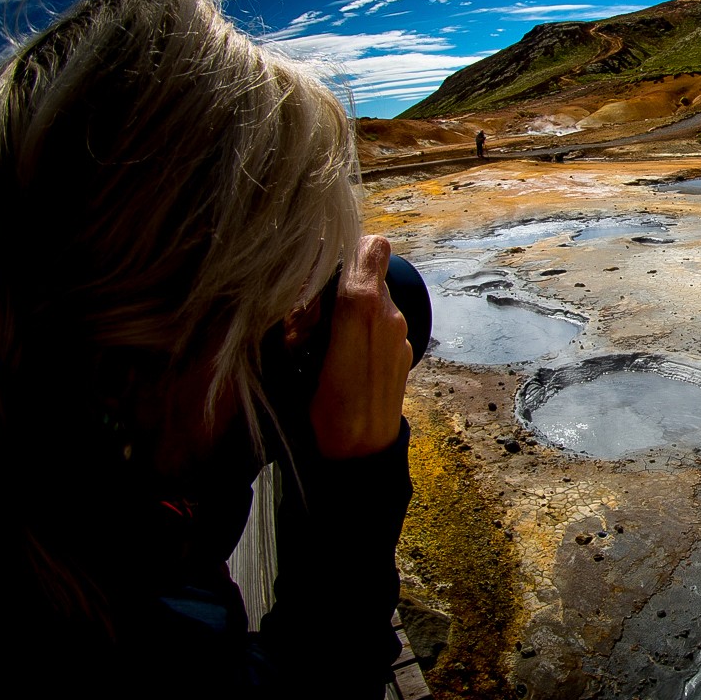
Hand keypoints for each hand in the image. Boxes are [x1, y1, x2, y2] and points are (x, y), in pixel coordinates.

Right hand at [309, 235, 411, 459]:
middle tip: (316, 313)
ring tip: (326, 340)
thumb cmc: (325, 409)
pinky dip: (362, 332)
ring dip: (352, 310)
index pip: (371, 247)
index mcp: (362, 307)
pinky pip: (381, 326)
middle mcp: (389, 315)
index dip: (350, 249)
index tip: (326, 266)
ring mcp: (399, 334)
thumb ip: (306, 313)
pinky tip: (341, 357)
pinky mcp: (403, 352)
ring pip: (375, 301)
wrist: (361, 452)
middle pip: (369, 275)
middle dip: (342, 284)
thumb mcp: (297, 358)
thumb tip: (309, 283)